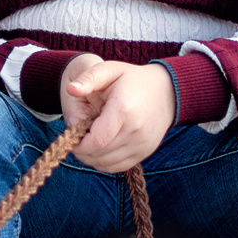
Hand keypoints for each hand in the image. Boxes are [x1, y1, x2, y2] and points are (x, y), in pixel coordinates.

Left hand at [60, 55, 175, 172]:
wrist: (167, 91)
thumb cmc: (133, 79)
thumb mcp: (110, 70)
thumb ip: (89, 78)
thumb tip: (71, 89)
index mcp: (123, 110)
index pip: (96, 140)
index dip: (78, 144)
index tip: (71, 136)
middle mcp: (135, 131)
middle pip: (99, 154)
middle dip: (82, 150)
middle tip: (77, 138)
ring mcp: (142, 144)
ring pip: (107, 163)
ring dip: (92, 157)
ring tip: (88, 141)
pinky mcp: (145, 152)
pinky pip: (119, 167)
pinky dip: (104, 162)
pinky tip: (100, 148)